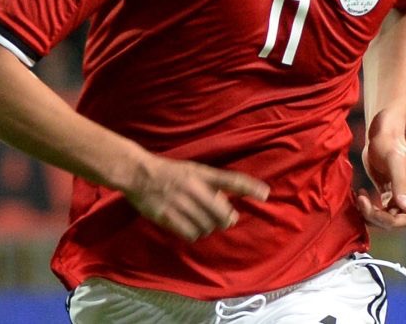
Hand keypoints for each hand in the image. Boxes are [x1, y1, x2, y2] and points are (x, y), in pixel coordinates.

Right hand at [124, 154, 269, 241]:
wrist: (139, 173)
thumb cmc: (169, 171)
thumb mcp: (193, 171)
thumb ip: (210, 185)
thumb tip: (227, 206)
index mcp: (202, 174)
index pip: (231, 180)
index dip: (249, 187)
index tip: (265, 194)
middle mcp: (194, 188)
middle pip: (222, 213)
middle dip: (226, 220)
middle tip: (225, 221)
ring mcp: (180, 202)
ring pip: (207, 226)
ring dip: (208, 228)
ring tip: (201, 221)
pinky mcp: (167, 215)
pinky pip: (190, 233)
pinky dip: (193, 234)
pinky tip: (190, 228)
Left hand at [357, 132, 405, 229]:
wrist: (382, 133)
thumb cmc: (389, 143)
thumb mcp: (394, 161)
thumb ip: (400, 183)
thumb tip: (405, 207)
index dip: (391, 221)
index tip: (373, 209)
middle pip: (395, 222)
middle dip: (376, 217)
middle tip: (361, 200)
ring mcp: (397, 196)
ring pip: (385, 219)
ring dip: (370, 214)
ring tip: (359, 197)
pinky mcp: (386, 193)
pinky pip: (379, 210)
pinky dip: (367, 209)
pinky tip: (360, 194)